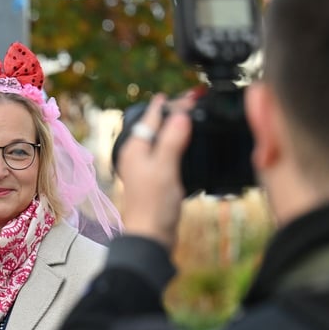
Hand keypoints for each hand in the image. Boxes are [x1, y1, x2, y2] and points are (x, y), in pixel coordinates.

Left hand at [116, 93, 192, 250]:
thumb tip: (180, 115)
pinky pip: (165, 152)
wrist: (151, 236)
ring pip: (160, 138)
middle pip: (156, 125)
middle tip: (193, 100)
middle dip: (173, 112)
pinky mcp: (154, 178)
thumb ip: (171, 140)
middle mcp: (137, 155)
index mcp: (134, 149)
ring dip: (175, 126)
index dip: (172, 103)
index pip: (154, 116)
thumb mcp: (165, 168)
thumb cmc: (154, 205)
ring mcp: (145, 167)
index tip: (191, 94)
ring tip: (190, 116)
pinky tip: (185, 144)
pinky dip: (176, 143)